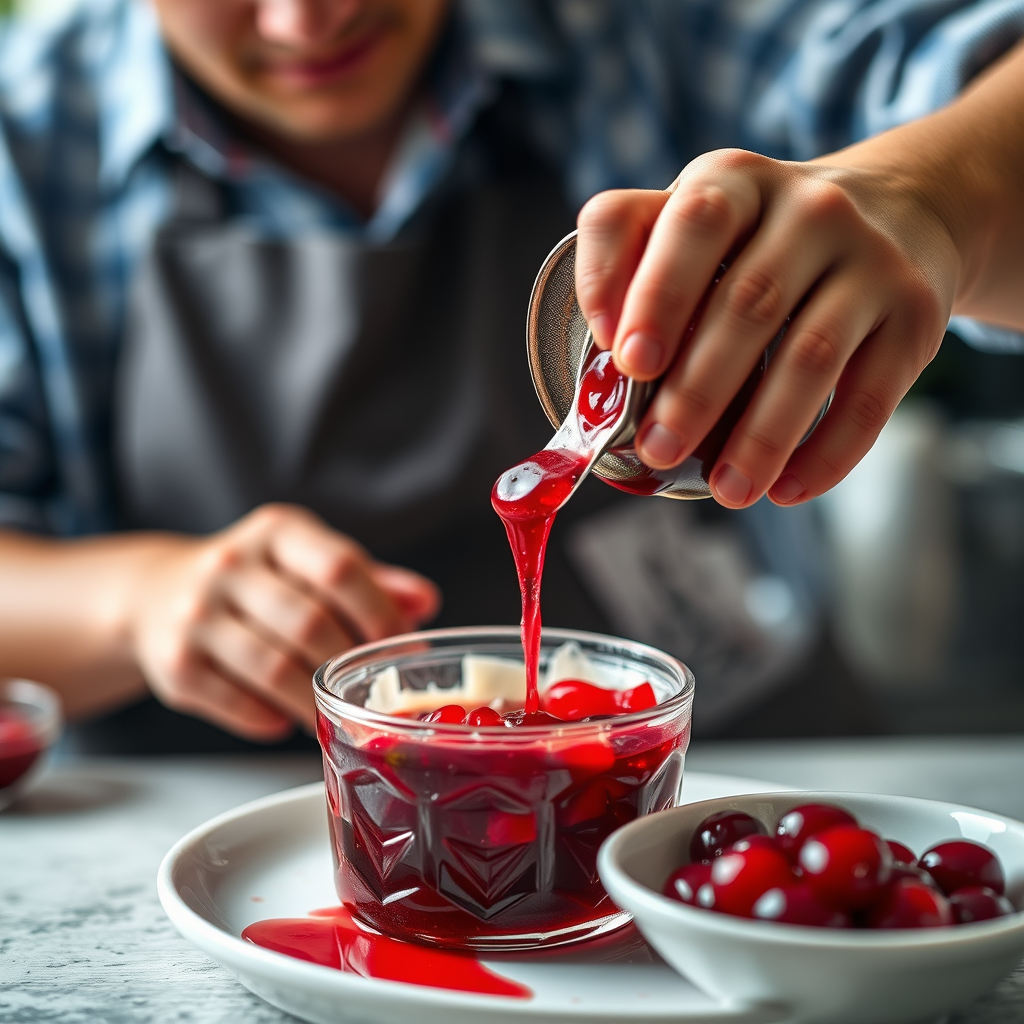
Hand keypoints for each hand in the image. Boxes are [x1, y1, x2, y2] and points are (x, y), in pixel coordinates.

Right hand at [128, 504, 439, 739]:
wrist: (154, 592)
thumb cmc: (254, 579)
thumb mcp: (307, 561)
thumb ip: (368, 581)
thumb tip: (424, 602)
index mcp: (277, 532)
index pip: (339, 567)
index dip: (378, 612)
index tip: (400, 644)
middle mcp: (230, 565)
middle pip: (311, 624)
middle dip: (349, 665)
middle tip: (369, 689)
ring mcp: (196, 616)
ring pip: (276, 671)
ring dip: (316, 703)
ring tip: (335, 713)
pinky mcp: (175, 666)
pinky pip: (240, 705)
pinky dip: (272, 718)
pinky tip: (284, 715)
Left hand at [574, 148, 958, 507]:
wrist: (898, 210)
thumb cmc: (761, 237)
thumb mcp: (696, 219)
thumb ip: (630, 258)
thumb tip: (602, 349)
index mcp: (734, 182)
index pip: (694, 222)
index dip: (658, 292)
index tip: (628, 362)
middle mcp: (809, 209)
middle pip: (748, 304)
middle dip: (696, 389)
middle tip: (659, 449)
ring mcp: (871, 260)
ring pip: (810, 357)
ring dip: (761, 435)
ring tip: (727, 490)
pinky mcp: (915, 316)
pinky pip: (870, 397)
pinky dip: (827, 452)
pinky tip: (787, 488)